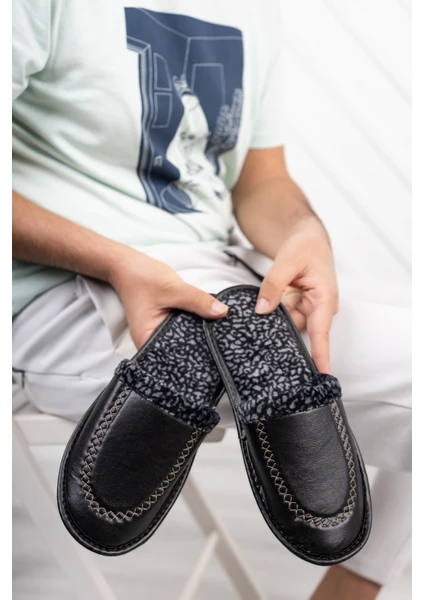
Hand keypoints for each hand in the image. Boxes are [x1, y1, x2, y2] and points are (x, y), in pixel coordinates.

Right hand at [108, 247, 227, 348]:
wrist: (128, 266)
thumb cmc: (143, 278)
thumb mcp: (173, 289)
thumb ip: (198, 301)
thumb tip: (223, 312)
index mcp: (147, 340)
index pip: (175, 357)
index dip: (196, 354)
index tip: (216, 350)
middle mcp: (151, 342)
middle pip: (181, 350)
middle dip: (200, 344)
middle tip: (222, 340)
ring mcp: (158, 334)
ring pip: (184, 339)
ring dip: (198, 333)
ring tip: (217, 331)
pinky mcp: (165, 325)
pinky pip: (183, 329)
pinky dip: (193, 325)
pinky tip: (206, 321)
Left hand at [255, 219, 338, 372]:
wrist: (307, 238)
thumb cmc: (304, 246)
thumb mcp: (287, 261)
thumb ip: (273, 285)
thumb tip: (261, 310)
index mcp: (324, 298)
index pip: (321, 332)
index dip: (320, 355)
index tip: (321, 376)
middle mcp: (320, 307)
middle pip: (302, 332)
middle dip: (285, 339)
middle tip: (264, 347)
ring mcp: (310, 308)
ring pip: (291, 325)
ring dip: (277, 324)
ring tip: (259, 323)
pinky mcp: (300, 307)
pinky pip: (286, 318)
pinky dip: (275, 316)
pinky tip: (263, 316)